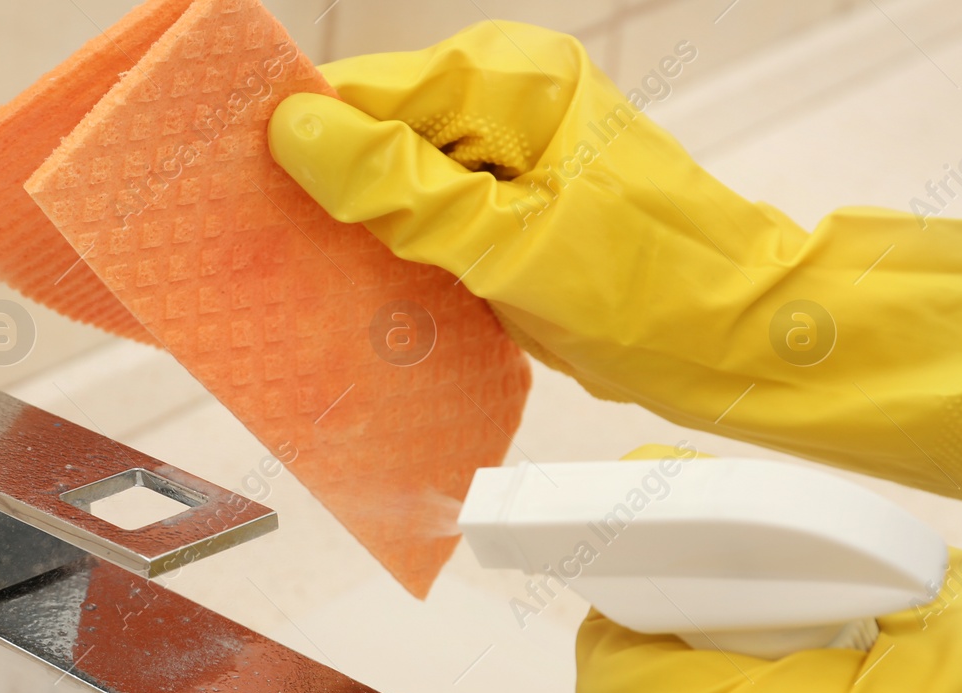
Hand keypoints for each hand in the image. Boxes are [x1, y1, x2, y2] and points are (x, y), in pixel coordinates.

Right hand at [268, 22, 961, 504]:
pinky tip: (363, 287)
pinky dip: (392, 248)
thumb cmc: (644, 286)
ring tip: (301, 273)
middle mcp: (506, 102)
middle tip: (262, 246)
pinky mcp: (507, 205)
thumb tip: (295, 132)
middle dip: (321, 188)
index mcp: (510, 82)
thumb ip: (399, 185)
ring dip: (353, 226)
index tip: (234, 186)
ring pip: (393, 176)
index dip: (298, 136)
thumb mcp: (507, 240)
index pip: (368, 91)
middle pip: (374, 130)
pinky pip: (424, 213)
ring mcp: (508, 153)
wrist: (727, 341)